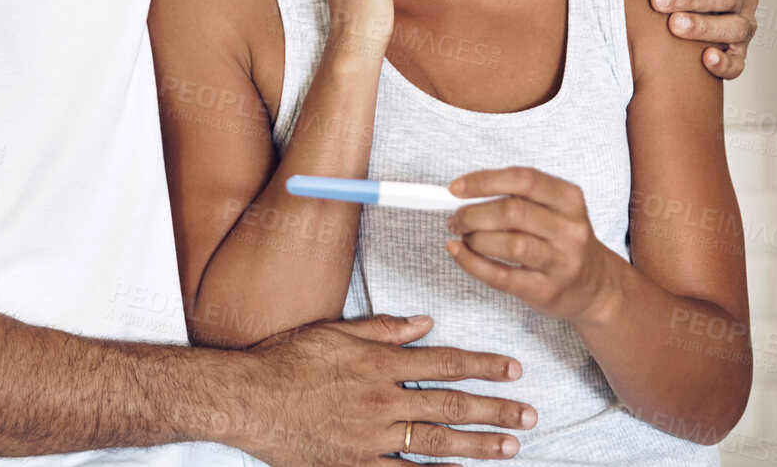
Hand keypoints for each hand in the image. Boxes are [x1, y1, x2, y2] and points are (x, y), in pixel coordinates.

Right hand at [238, 313, 535, 465]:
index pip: (446, 362)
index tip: (513, 369)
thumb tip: (425, 323)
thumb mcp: (334, 331)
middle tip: (529, 416)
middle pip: (451, 406)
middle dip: (496, 411)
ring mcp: (370, 437)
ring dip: (478, 447)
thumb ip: (383, 328)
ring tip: (510, 448)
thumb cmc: (286, 360)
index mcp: (379, 362)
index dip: (484, 366)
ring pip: (435, 444)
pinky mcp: (354, 465)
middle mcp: (382, 400)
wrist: (246, 399)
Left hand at [444, 167, 619, 326]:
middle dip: (473, 213)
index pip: (524, 179)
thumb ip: (517, 197)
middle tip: (456, 218)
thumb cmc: (564, 241)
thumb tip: (465, 193)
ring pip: (509, 244)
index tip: (456, 188)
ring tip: (463, 237)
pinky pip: (502, 276)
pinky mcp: (546, 290)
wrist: (596, 286)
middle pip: (512, 212)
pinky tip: (460, 254)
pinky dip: (473, 263)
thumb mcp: (555, 210)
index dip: (485, 181)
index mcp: (570, 199)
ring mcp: (561, 262)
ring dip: (475, 238)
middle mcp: (570, 230)